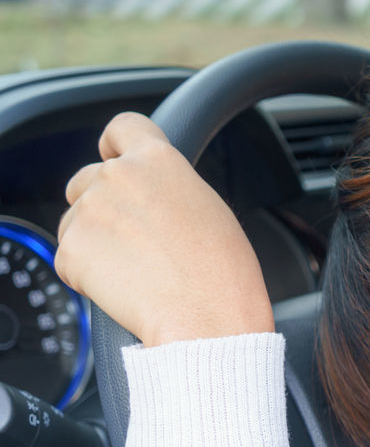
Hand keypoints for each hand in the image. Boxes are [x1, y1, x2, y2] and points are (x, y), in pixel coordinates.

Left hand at [56, 112, 274, 347]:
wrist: (208, 319)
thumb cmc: (224, 273)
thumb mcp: (208, 208)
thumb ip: (169, 187)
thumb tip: (149, 196)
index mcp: (159, 161)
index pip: (122, 127)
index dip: (114, 144)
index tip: (112, 157)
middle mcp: (118, 176)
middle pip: (86, 179)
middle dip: (100, 206)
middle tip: (133, 241)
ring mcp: (89, 212)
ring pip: (73, 221)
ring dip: (93, 242)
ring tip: (136, 271)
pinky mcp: (71, 250)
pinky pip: (68, 259)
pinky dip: (87, 276)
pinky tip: (123, 289)